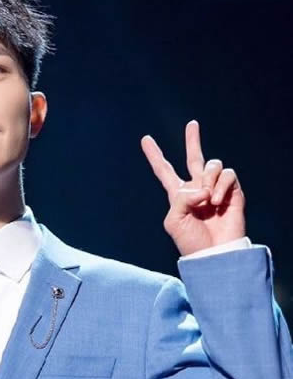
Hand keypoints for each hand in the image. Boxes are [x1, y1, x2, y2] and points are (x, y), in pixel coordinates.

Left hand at [141, 120, 245, 255]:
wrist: (214, 254)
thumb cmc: (191, 242)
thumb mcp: (174, 221)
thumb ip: (181, 199)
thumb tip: (202, 188)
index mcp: (178, 195)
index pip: (164, 171)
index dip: (155, 156)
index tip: (146, 140)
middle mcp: (197, 188)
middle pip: (194, 158)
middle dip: (193, 140)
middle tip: (192, 124)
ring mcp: (215, 189)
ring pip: (211, 165)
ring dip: (208, 179)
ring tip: (208, 200)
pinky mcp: (233, 191)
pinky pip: (227, 174)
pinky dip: (220, 186)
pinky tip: (217, 202)